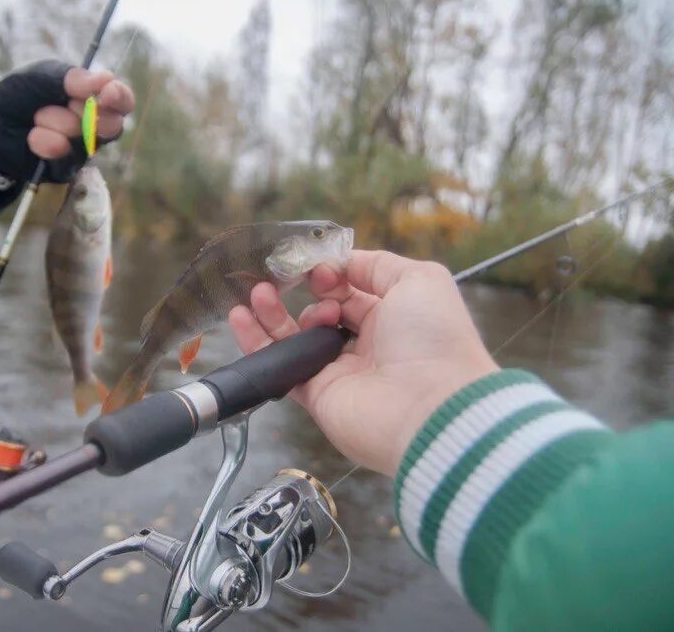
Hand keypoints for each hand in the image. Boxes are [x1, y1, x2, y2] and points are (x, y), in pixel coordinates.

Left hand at [0, 60, 134, 182]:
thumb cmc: (18, 96)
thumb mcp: (41, 76)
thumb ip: (71, 78)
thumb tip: (105, 79)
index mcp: (93, 97)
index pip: (122, 100)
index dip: (119, 97)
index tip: (107, 93)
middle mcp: (94, 125)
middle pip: (112, 125)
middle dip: (86, 112)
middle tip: (65, 103)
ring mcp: (82, 149)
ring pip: (84, 139)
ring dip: (55, 122)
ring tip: (36, 118)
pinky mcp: (67, 168)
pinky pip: (66, 156)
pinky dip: (45, 142)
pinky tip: (32, 137)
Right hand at [229, 251, 497, 476]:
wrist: (430, 410)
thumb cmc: (433, 341)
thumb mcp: (419, 280)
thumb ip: (377, 264)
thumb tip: (340, 262)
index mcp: (394, 317)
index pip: (352, 289)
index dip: (333, 274)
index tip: (322, 270)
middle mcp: (367, 345)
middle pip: (322, 311)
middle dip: (304, 290)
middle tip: (290, 280)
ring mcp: (340, 371)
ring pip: (295, 337)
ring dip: (273, 312)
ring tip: (260, 293)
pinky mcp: (317, 396)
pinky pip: (280, 366)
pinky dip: (256, 342)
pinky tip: (240, 318)